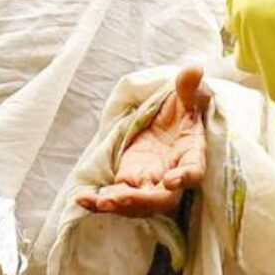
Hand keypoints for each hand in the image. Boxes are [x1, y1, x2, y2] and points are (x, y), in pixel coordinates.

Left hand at [77, 66, 209, 217]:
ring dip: (118, 205)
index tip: (171, 180)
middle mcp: (173, 175)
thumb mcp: (187, 95)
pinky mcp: (131, 182)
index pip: (193, 171)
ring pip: (138, 203)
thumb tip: (194, 68)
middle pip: (161, 198)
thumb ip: (189, 87)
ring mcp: (151, 182)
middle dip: (140, 201)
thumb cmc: (183, 109)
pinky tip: (81, 199)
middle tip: (117, 198)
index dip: (184, 178)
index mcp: (191, 153)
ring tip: (96, 202)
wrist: (170, 120)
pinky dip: (99, 202)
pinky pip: (117, 198)